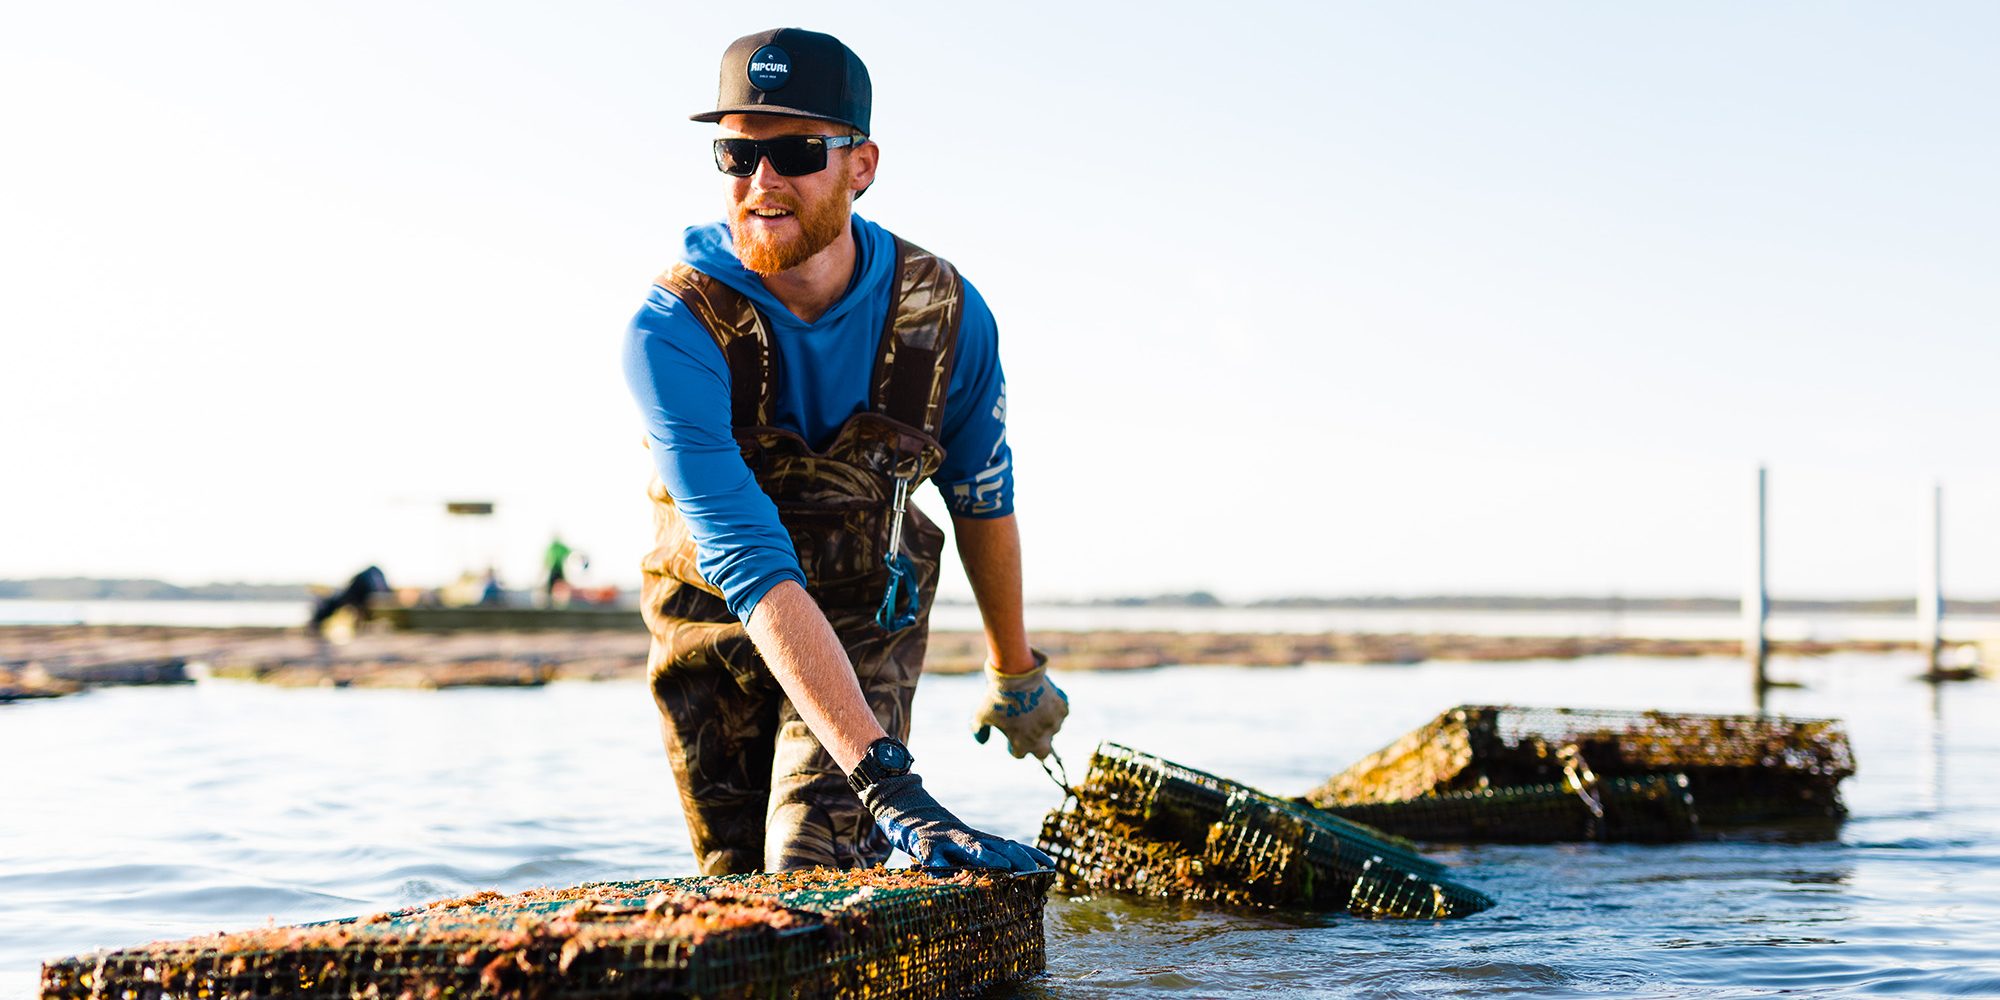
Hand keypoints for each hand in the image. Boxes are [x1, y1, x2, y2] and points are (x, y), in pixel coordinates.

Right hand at [857, 771, 1052, 870]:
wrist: (902, 804)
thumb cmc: (935, 831)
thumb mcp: (961, 842)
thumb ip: (980, 854)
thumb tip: (1008, 866)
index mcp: (977, 839)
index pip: (1010, 845)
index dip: (1030, 855)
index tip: (1052, 865)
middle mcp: (966, 837)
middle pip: (997, 846)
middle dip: (1017, 858)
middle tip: (1035, 870)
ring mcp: (945, 838)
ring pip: (969, 847)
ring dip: (987, 857)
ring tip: (1004, 867)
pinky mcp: (922, 843)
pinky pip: (932, 855)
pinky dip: (939, 864)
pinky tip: (946, 873)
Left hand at [971, 649, 1067, 758]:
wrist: (1015, 674)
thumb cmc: (997, 697)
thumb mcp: (981, 715)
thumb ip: (979, 730)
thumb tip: (981, 740)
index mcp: (1022, 745)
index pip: (1019, 754)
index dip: (1013, 745)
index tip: (1010, 735)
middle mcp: (1041, 738)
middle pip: (1043, 752)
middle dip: (1037, 745)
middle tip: (1029, 732)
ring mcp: (1053, 724)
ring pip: (1052, 730)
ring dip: (1045, 724)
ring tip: (1034, 708)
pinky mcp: (1062, 709)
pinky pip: (1060, 713)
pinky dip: (1054, 709)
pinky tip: (1045, 701)